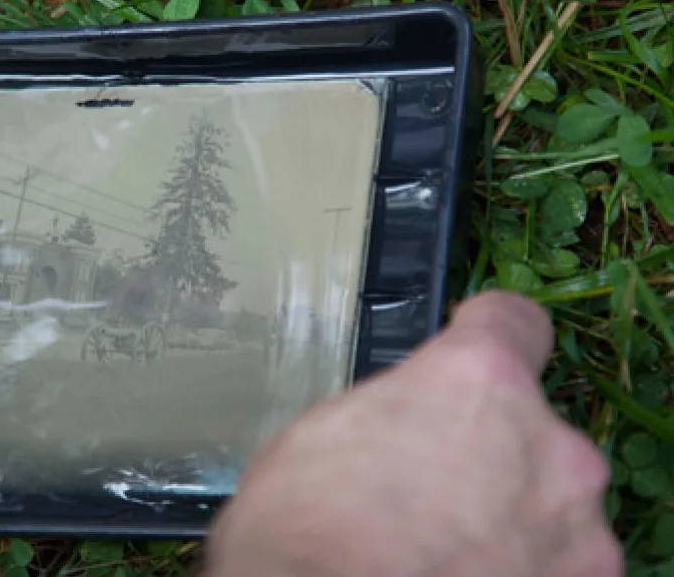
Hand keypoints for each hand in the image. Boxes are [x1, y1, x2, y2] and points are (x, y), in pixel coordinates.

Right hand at [201, 290, 621, 576]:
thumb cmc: (302, 530)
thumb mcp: (325, 433)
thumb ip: (393, 415)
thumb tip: (400, 431)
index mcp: (477, 381)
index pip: (515, 323)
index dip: (487, 334)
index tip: (470, 352)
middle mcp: (545, 444)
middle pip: (530, 425)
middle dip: (487, 449)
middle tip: (429, 486)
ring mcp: (572, 526)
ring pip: (549, 500)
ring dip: (509, 513)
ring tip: (444, 546)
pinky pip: (556, 562)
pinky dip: (519, 567)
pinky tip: (459, 574)